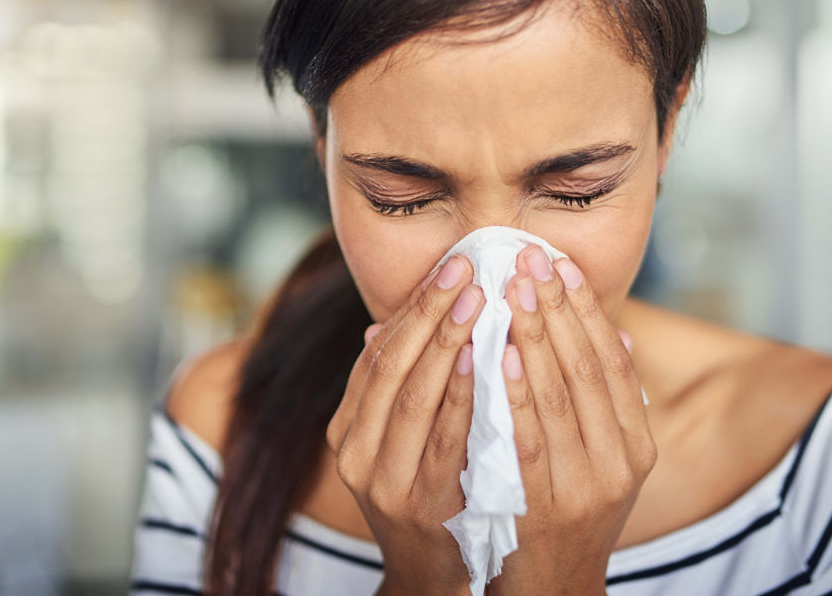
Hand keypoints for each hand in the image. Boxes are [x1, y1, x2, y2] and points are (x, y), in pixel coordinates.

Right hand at [326, 255, 485, 595]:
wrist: (431, 577)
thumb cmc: (424, 498)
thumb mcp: (397, 443)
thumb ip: (393, 390)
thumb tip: (381, 325)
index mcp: (347, 430)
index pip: (377, 354)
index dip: (412, 307)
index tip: (449, 267)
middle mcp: (355, 452)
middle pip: (390, 367)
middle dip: (428, 313)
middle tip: (465, 269)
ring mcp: (382, 481)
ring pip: (411, 398)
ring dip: (445, 343)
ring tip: (476, 300)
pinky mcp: (418, 505)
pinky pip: (443, 441)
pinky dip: (462, 396)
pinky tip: (484, 360)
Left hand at [484, 246, 655, 595]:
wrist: (551, 588)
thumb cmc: (569, 511)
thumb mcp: (601, 458)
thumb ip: (606, 399)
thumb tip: (618, 330)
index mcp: (635, 444)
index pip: (612, 360)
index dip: (587, 309)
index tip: (559, 263)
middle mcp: (620, 462)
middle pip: (588, 368)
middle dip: (557, 307)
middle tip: (527, 257)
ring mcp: (585, 486)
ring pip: (561, 396)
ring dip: (536, 337)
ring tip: (513, 288)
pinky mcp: (546, 506)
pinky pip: (530, 438)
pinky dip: (517, 394)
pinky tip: (501, 354)